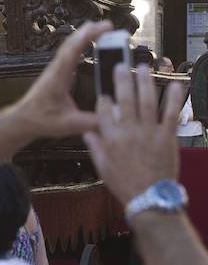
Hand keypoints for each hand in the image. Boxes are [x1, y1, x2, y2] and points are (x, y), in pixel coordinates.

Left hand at [11, 21, 113, 142]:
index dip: (87, 37)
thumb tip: (111, 117)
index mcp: (58, 78)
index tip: (101, 28)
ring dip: (84, 35)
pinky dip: (79, 43)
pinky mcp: (56, 72)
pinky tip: (86, 42)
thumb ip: (89, 122)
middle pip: (71, 44)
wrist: (24, 119)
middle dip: (89, 31)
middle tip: (107, 24)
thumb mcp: (67, 125)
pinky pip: (68, 52)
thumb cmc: (41, 120)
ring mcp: (55, 69)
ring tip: (100, 28)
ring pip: (69, 46)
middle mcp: (56, 69)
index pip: (72, 52)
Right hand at [83, 64, 183, 206]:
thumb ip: (95, 147)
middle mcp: (129, 132)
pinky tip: (175, 85)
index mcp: (111, 138)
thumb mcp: (103, 168)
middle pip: (125, 99)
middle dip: (122, 79)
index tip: (105, 92)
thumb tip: (87, 132)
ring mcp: (149, 133)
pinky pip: (171, 114)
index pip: (104, 111)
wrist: (150, 200)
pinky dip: (174, 98)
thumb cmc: (126, 185)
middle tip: (121, 65)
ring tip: (143, 67)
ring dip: (145, 82)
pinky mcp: (167, 138)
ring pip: (147, 101)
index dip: (103, 99)